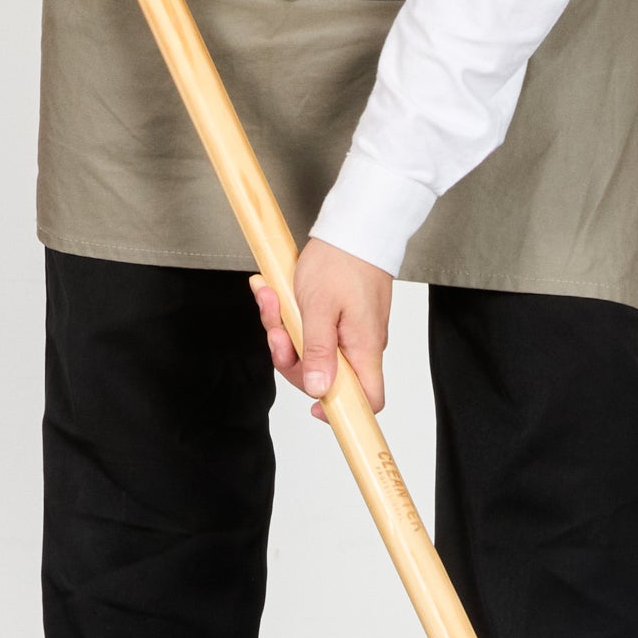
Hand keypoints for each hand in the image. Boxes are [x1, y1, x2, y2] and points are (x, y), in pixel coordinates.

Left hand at [251, 238, 392, 419]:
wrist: (354, 225)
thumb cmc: (341, 261)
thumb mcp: (318, 309)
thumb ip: (318, 352)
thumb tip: (319, 390)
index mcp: (363, 348)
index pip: (367, 401)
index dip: (342, 412)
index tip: (314, 407)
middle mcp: (362, 345)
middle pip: (327, 376)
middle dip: (292, 357)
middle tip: (276, 329)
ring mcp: (352, 331)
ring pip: (314, 351)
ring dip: (285, 330)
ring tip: (270, 300)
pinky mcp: (342, 318)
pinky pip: (314, 330)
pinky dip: (292, 317)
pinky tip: (275, 296)